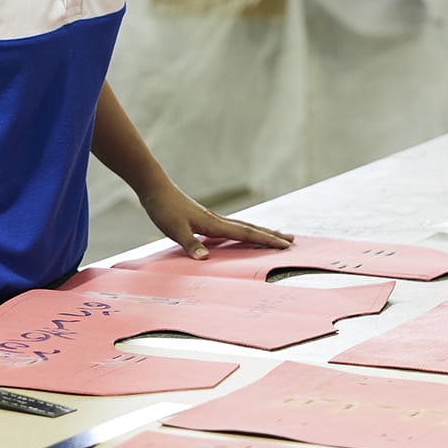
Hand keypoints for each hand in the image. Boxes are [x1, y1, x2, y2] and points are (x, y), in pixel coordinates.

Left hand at [138, 183, 293, 259]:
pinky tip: (241, 236)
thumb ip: (191, 244)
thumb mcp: (174, 229)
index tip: (285, 245)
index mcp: (214, 224)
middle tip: (292, 240)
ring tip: (274, 236)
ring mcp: (212, 219)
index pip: (247, 233)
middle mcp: (217, 220)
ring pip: (243, 227)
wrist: (155, 188)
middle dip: (271, 235)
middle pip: (251, 228)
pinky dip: (243, 232)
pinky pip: (231, 228)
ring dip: (260, 233)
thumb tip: (205, 258)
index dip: (267, 240)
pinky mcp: (204, 220)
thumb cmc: (164, 208)